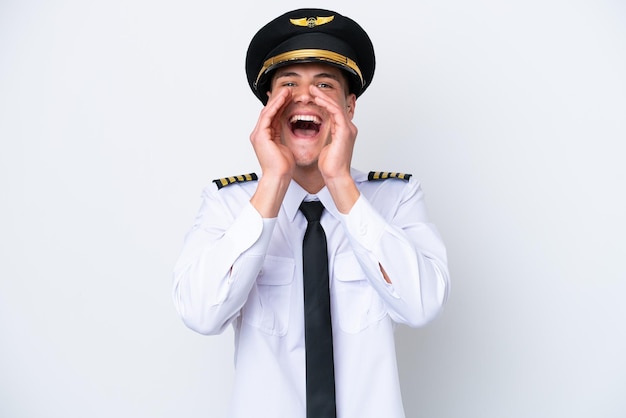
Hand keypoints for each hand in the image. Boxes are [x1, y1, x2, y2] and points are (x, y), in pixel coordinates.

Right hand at [249, 87, 294, 180]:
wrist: (278, 177)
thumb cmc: (282, 167)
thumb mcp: (284, 147)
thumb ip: (281, 137)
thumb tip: (286, 131)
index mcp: (265, 137)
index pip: (273, 117)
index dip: (281, 106)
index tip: (290, 98)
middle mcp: (259, 134)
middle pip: (269, 112)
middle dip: (279, 100)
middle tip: (289, 90)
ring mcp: (258, 134)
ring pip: (268, 111)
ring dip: (278, 100)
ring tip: (287, 91)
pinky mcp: (261, 135)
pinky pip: (268, 116)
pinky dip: (276, 106)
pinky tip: (283, 99)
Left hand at [311, 86, 359, 212]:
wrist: (336, 176)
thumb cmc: (331, 167)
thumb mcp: (326, 148)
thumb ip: (326, 138)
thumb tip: (318, 134)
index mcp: (344, 131)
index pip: (334, 112)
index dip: (323, 103)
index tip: (312, 97)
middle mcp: (348, 128)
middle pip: (335, 106)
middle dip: (323, 96)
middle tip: (311, 88)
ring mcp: (348, 129)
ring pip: (335, 106)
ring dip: (323, 97)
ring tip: (312, 90)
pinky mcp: (345, 131)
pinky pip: (336, 112)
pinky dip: (326, 105)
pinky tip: (318, 100)